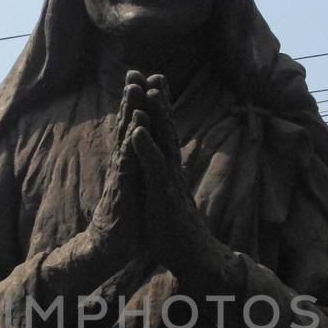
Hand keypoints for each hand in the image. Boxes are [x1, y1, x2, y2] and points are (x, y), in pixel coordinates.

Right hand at [77, 71, 147, 274]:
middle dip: (130, 98)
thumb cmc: (127, 218)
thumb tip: (142, 154)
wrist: (112, 246)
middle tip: (134, 72)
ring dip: (129, 111)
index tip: (144, 81)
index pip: (134, 128)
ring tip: (133, 88)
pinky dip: (132, 139)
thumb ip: (138, 168)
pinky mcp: (123, 186)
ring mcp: (122, 173)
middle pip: (127, 125)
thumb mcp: (137, 188)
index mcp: (130, 162)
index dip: (138, 105)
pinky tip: (136, 123)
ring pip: (125, 137)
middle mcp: (123, 163)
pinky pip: (129, 159)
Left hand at [129, 73, 221, 282]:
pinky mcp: (164, 195)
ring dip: (155, 115)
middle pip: (165, 127)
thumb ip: (158, 176)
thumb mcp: (162, 194)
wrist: (190, 255)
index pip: (162, 130)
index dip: (156, 106)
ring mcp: (169, 179)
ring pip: (162, 141)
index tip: (150, 81)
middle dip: (158, 99)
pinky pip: (153, 168)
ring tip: (149, 90)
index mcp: (168, 166)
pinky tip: (136, 132)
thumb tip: (154, 160)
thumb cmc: (173, 226)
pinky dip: (145, 148)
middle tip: (153, 72)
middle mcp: (171, 167)